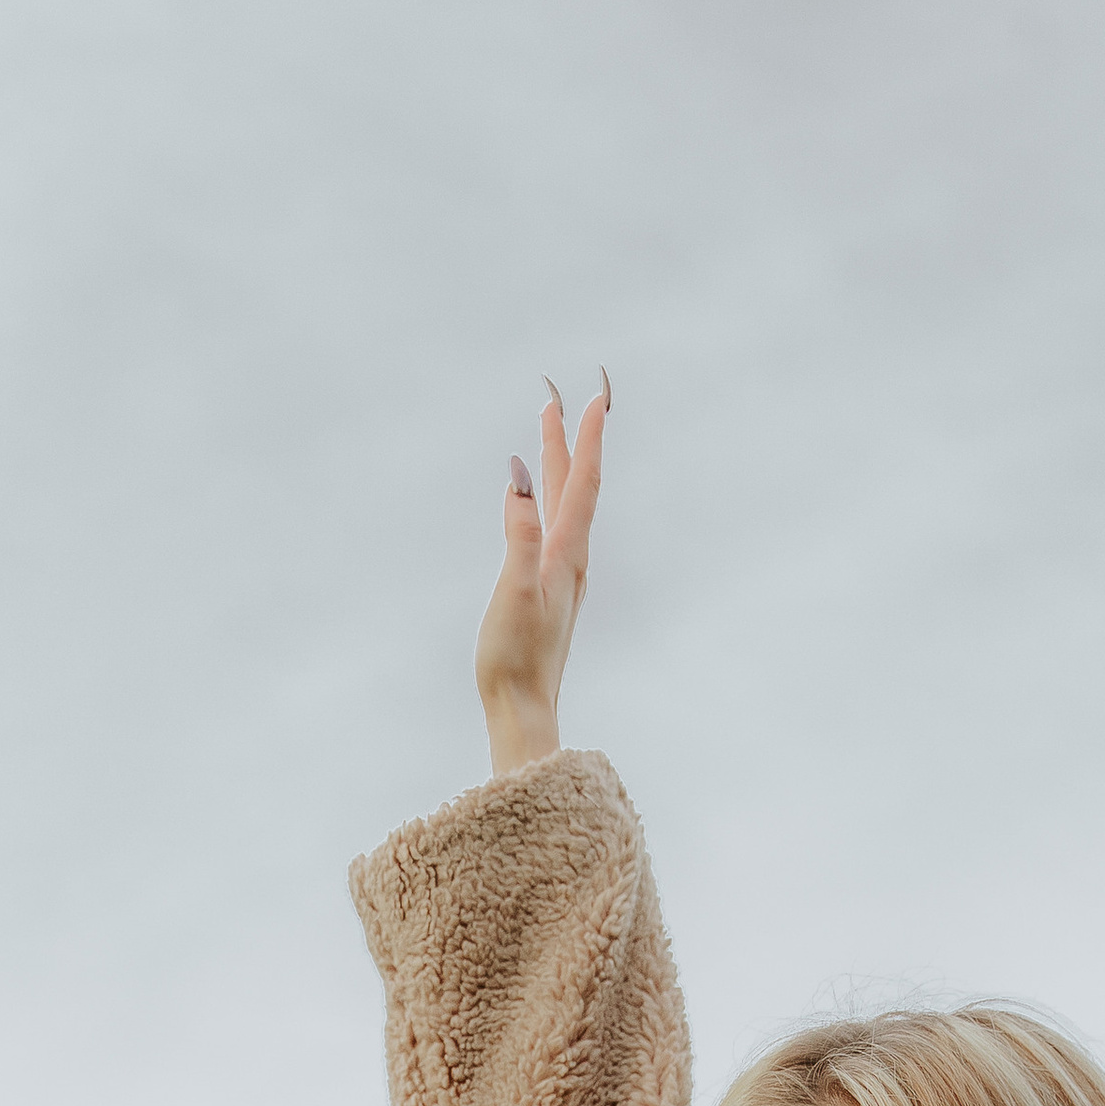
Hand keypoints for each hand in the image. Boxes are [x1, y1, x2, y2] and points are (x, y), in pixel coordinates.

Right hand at [476, 378, 608, 776]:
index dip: (587, 438)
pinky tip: (539, 500)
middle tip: (560, 398)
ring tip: (549, 432)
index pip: (582, 483)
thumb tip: (519, 477)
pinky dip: (549, 499)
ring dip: (560, 465)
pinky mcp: (549, 590)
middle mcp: (572, 561)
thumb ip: (519, 533)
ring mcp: (563, 576)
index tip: (591, 397)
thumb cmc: (514, 657)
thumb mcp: (512, 591)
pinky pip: (554, 528)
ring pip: (565, 505)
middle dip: (569, 440)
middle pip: (576, 487)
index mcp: (566, 555)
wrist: (523, 708)